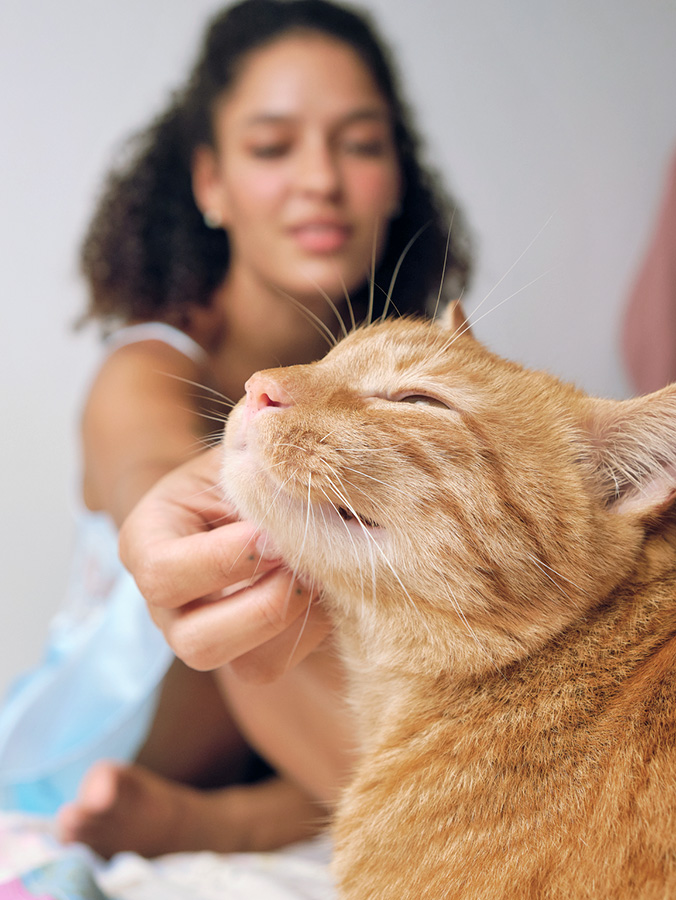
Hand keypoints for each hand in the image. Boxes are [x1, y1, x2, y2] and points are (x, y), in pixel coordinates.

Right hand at [118, 446, 330, 682]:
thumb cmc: (238, 471)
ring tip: (322, 572)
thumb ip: (249, 439)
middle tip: (306, 561)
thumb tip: (272, 409)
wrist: (246, 503)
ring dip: (294, 621)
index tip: (276, 532)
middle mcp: (167, 605)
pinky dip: (311, 631)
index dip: (226, 559)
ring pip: (246, 668)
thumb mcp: (236, 450)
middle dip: (265, 605)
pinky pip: (278, 665)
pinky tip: (326, 586)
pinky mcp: (246, 655)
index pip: (164, 572)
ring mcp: (205, 635)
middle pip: (197, 642)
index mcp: (146, 544)